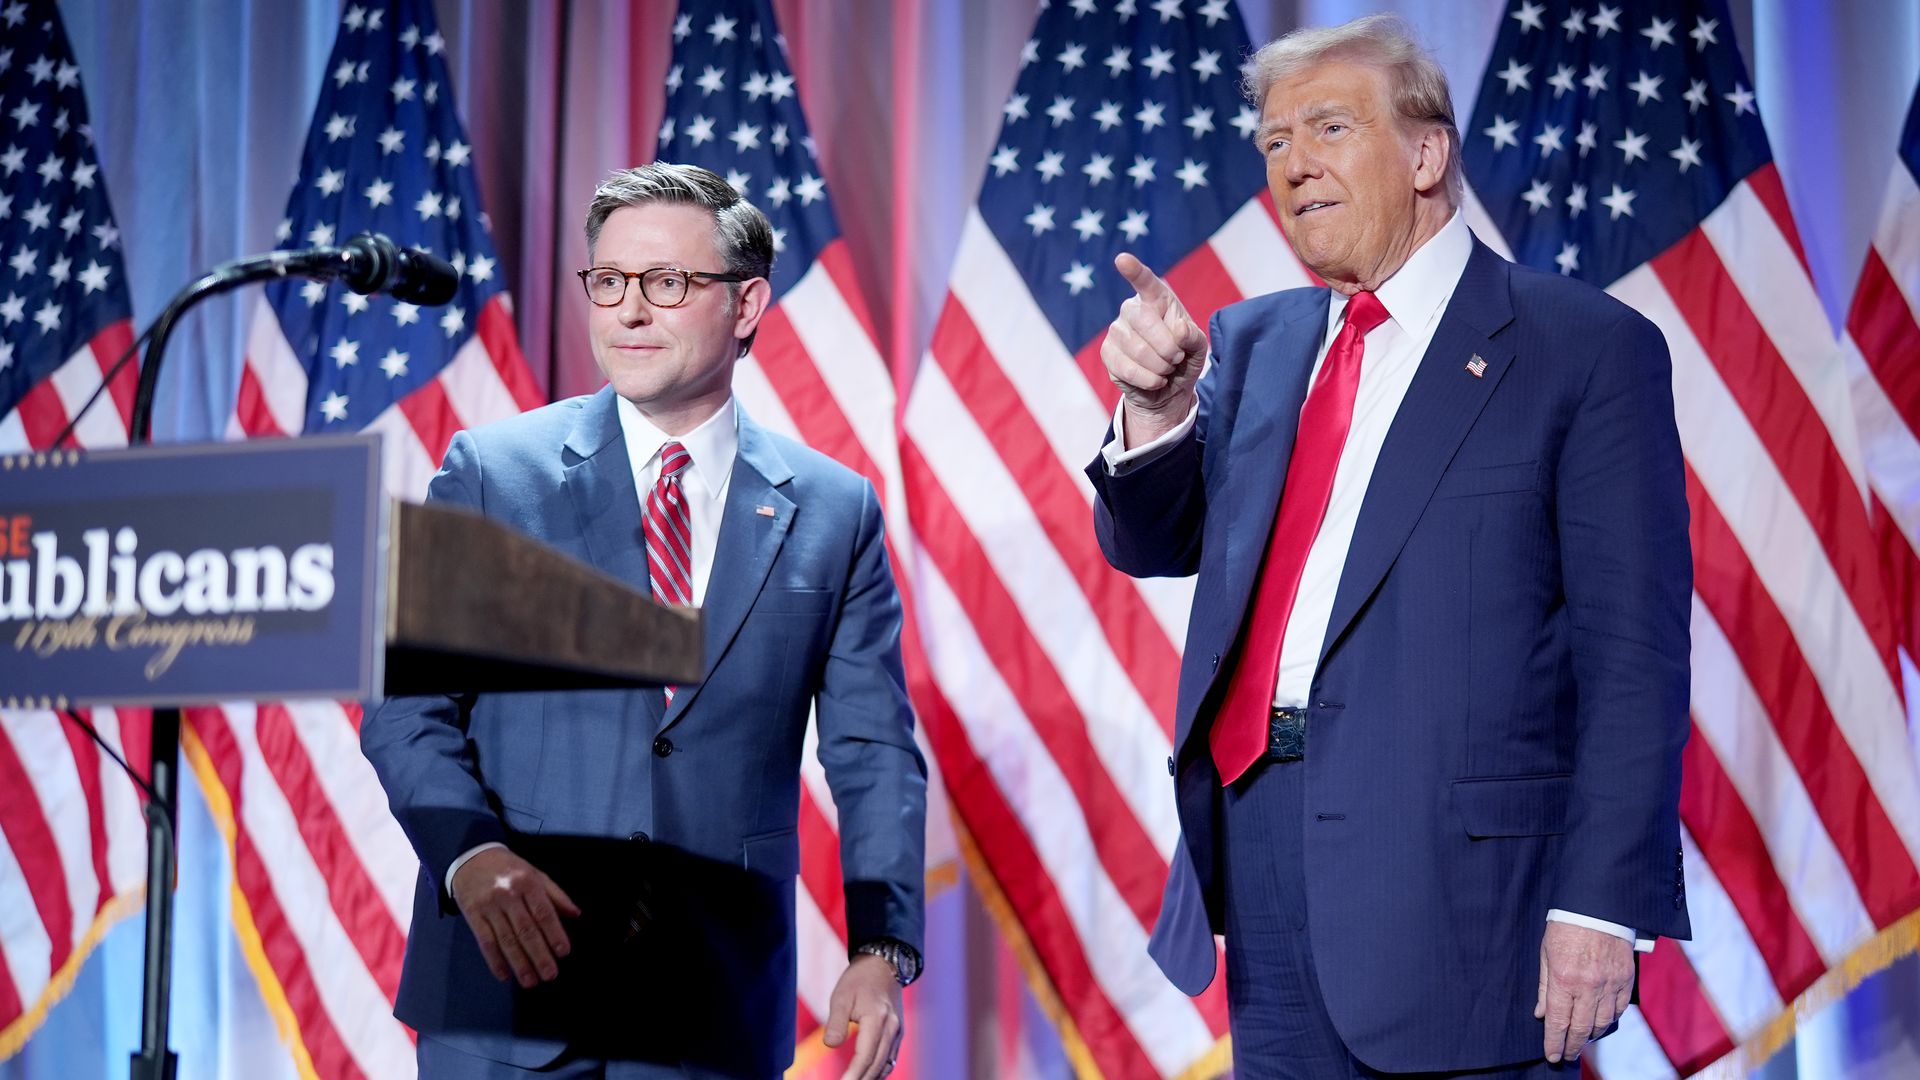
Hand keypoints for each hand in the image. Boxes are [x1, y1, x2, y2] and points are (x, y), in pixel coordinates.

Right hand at [449, 846, 580, 987]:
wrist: (472, 857)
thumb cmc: (510, 869)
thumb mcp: (535, 874)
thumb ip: (556, 895)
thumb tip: (576, 914)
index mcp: (527, 883)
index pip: (544, 912)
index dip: (554, 933)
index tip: (563, 952)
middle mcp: (508, 894)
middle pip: (526, 930)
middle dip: (539, 955)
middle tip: (550, 975)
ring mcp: (489, 906)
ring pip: (506, 939)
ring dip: (519, 963)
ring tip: (530, 981)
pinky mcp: (473, 915)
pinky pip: (485, 941)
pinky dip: (494, 961)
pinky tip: (504, 975)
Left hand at [823, 954, 903, 1078]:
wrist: (883, 965)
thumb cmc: (859, 980)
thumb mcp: (842, 996)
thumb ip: (836, 1021)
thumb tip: (830, 1045)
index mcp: (878, 1019)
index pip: (865, 1056)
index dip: (853, 1075)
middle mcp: (892, 1029)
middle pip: (877, 1065)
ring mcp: (898, 1032)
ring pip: (886, 1065)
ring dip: (870, 1079)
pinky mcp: (898, 1034)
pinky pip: (890, 1059)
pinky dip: (879, 1072)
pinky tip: (866, 1077)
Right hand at [1102, 253, 1206, 445]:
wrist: (1168, 389)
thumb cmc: (1185, 359)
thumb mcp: (1198, 347)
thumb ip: (1193, 336)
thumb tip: (1178, 328)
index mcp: (1157, 299)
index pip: (1146, 281)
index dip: (1134, 271)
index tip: (1122, 260)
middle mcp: (1132, 309)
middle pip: (1144, 319)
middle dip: (1167, 346)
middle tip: (1177, 358)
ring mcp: (1116, 330)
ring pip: (1137, 348)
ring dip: (1160, 366)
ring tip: (1166, 370)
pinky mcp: (1107, 353)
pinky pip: (1127, 367)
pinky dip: (1148, 379)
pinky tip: (1155, 380)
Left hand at [1534, 920, 1633, 1063]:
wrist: (1598, 906)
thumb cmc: (1566, 927)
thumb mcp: (1546, 954)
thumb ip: (1545, 988)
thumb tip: (1542, 1014)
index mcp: (1564, 979)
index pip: (1558, 1022)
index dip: (1554, 1043)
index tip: (1552, 1055)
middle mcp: (1588, 986)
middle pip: (1581, 1028)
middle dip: (1572, 1046)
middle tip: (1567, 1055)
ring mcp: (1609, 984)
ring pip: (1602, 1023)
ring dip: (1590, 1035)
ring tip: (1581, 1040)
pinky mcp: (1625, 979)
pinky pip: (1618, 1009)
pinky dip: (1609, 1020)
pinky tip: (1600, 1023)